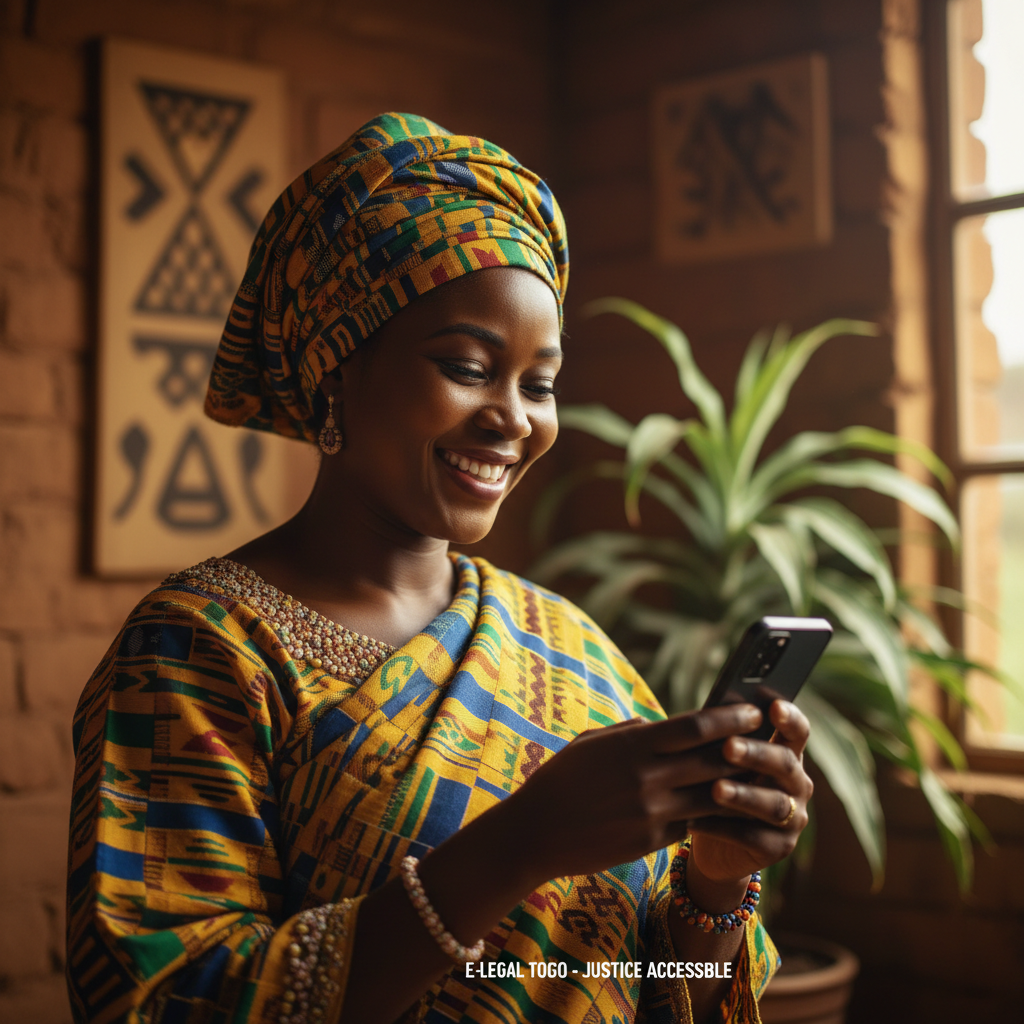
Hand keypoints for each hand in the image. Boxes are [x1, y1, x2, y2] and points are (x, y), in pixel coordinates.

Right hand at [501, 703, 762, 885]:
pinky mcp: (651, 841)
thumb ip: (630, 731)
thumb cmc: (560, 780)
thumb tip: (658, 723)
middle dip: (746, 747)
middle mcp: (647, 776)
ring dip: (741, 786)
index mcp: (632, 744)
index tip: (752, 709)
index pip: (694, 726)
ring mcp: (651, 811)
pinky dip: (712, 817)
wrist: (535, 832)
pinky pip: (691, 825)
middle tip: (772, 738)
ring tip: (765, 776)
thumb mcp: (591, 743)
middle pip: (713, 759)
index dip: (729, 717)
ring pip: (712, 796)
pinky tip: (734, 812)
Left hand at [687, 699, 812, 884]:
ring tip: (715, 789)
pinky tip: (694, 820)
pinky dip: (722, 829)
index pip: (797, 732)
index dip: (790, 719)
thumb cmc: (715, 786)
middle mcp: (797, 785)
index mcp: (787, 755)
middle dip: (756, 754)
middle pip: (785, 765)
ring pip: (772, 804)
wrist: (714, 842)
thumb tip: (707, 716)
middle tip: (728, 747)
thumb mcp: (720, 762)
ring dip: (743, 795)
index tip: (774, 706)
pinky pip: (752, 837)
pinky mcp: (778, 849)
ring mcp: (793, 819)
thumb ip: (722, 741)